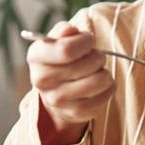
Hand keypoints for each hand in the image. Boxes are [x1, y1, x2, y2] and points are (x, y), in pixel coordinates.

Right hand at [27, 21, 114, 144]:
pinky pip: (104, 97)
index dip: (86, 41)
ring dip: (105, 73)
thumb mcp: (58, 40)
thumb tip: (70, 30)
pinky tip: (100, 85)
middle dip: (98, 56)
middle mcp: (42, 81)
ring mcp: (57, 100)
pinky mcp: (74, 113)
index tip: (88, 41)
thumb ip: (64, 31)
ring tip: (98, 71)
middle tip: (95, 57)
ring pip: (99, 81)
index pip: (66, 49)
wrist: (56, 90)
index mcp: (36, 56)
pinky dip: (108, 88)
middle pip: (87, 65)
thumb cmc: (61, 59)